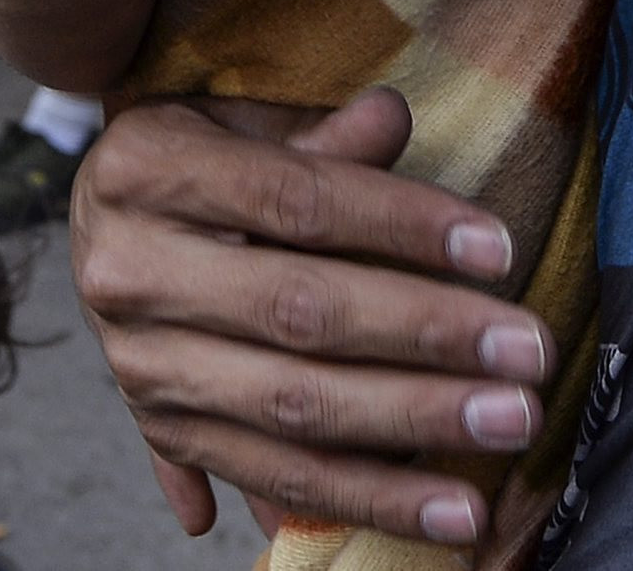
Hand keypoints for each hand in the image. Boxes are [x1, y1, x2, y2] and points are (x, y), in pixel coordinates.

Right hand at [71, 88, 551, 550]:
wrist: (105, 223)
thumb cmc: (201, 154)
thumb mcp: (243, 117)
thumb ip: (322, 134)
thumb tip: (394, 119)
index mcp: (147, 171)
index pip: (295, 201)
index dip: (400, 225)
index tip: (498, 251)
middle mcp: (129, 273)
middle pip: (299, 314)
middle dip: (426, 337)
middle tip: (527, 355)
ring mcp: (141, 365)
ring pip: (288, 411)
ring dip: (411, 430)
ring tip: (506, 429)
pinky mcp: (163, 431)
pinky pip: (271, 477)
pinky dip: (359, 501)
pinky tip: (441, 515)